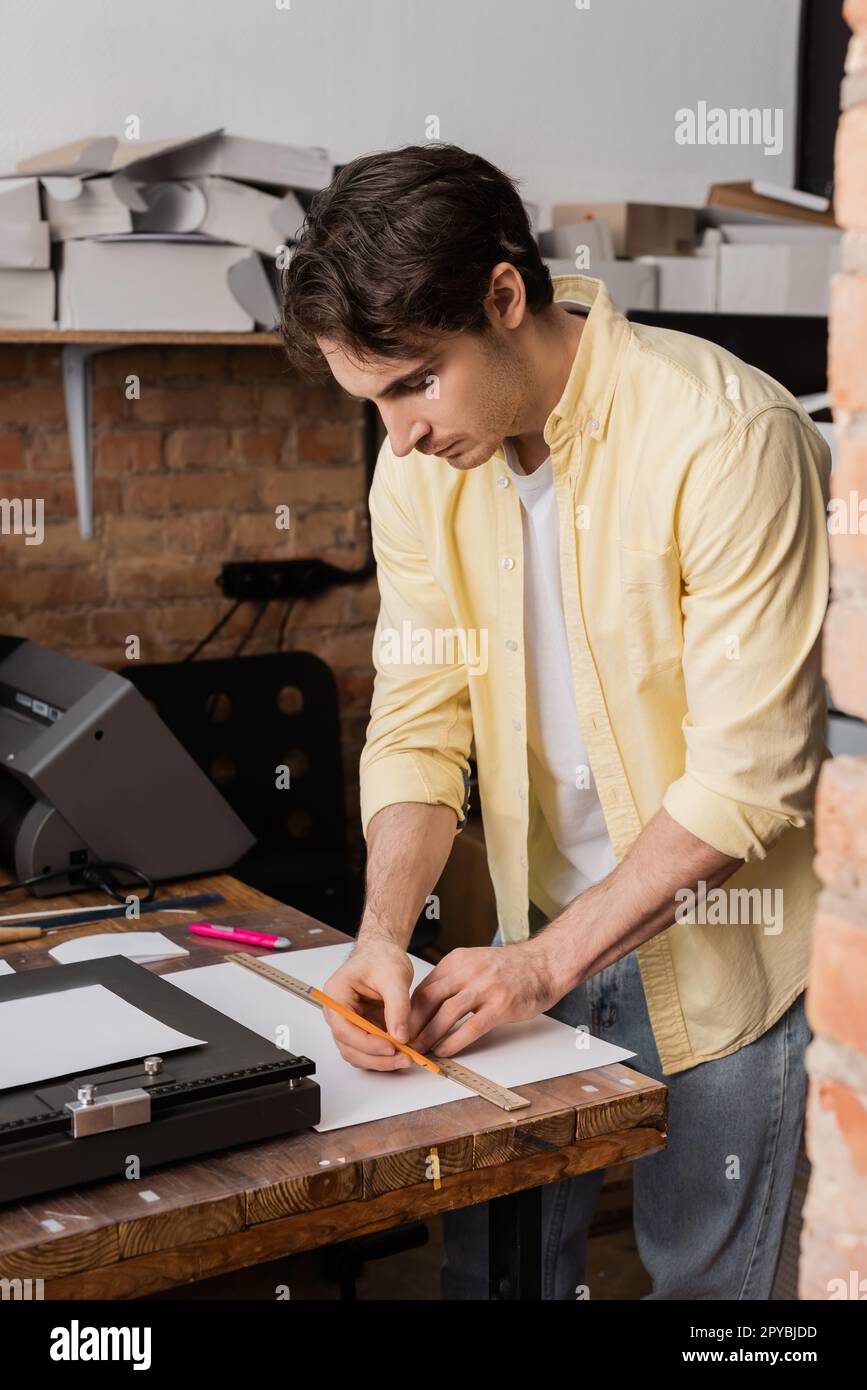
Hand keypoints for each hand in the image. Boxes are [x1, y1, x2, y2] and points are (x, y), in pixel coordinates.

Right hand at [321, 938, 414, 1070]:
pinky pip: (368, 1050)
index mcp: (336, 994)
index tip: (391, 1046)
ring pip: (358, 1053)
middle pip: (349, 1046)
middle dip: (377, 1057)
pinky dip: (384, 1057)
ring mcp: (348, 1023)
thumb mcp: (394, 976)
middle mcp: (337, 1012)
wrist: (383, 953)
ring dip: (381, 1061)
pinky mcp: (361, 1029)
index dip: (367, 1042)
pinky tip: (401, 1054)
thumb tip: (401, 1036)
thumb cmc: (381, 957)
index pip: (343, 1027)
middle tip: (404, 1058)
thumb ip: (398, 1006)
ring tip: (406, 1058)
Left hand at [407, 938, 562, 1058]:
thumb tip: (426, 1004)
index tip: (402, 1027)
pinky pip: (470, 1027)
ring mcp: (485, 988)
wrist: (545, 963)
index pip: (424, 987)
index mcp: (457, 960)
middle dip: (412, 1025)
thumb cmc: (510, 968)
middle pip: (429, 1000)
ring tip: (420, 1051)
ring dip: (429, 1036)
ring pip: (446, 1014)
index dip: (409, 1011)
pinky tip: (445, 1051)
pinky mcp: (501, 1005)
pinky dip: (454, 1041)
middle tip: (403, 1043)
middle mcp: (468, 971)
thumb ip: (452, 978)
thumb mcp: (475, 961)